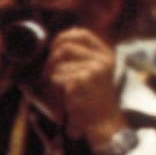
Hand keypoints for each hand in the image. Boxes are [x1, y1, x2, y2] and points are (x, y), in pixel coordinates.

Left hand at [44, 28, 125, 143]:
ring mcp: (94, 69)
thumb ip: (85, 53)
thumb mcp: (96, 70)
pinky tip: (66, 94)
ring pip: (59, 64)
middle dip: (52, 58)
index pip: (83, 34)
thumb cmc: (95, 97)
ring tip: (60, 87)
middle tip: (49, 69)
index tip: (54, 46)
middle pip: (65, 47)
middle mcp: (102, 60)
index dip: (64, 36)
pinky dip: (56, 86)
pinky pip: (58, 77)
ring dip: (53, 75)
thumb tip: (67, 33)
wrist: (104, 121)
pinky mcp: (83, 80)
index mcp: (106, 55)